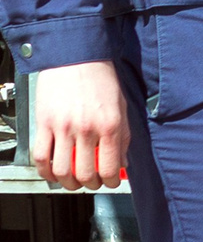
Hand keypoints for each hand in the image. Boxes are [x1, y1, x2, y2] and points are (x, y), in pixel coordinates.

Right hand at [30, 61, 128, 191]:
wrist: (76, 57)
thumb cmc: (101, 78)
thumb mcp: (122, 106)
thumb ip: (123, 136)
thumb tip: (123, 161)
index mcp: (110, 125)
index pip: (110, 167)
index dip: (110, 182)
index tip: (110, 182)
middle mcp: (86, 129)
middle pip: (85, 173)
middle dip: (90, 185)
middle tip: (92, 183)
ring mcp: (63, 127)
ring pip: (61, 170)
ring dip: (67, 183)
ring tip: (72, 181)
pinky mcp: (44, 123)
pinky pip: (40, 156)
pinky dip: (45, 171)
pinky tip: (52, 173)